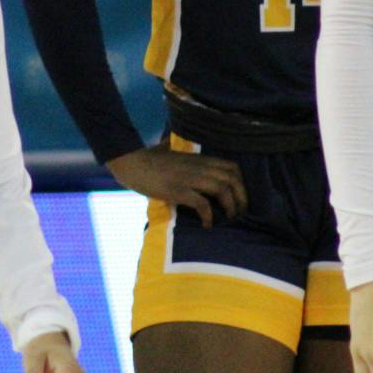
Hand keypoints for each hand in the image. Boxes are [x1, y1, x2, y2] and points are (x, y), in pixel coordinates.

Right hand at [107, 140, 245, 227]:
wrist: (131, 162)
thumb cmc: (147, 159)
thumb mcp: (170, 153)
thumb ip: (178, 152)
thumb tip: (172, 147)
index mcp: (199, 159)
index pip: (231, 167)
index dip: (240, 183)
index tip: (239, 197)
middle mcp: (198, 167)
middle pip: (231, 179)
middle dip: (241, 197)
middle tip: (239, 213)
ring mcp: (188, 178)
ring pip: (221, 189)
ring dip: (230, 206)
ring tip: (228, 219)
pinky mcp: (178, 191)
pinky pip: (202, 203)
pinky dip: (208, 216)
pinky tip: (206, 224)